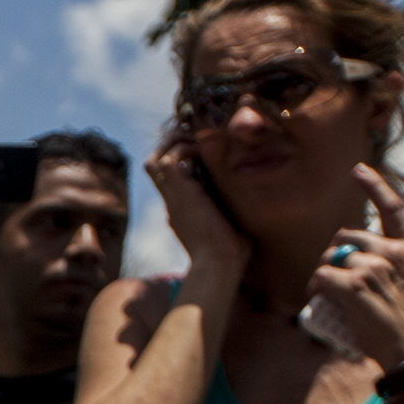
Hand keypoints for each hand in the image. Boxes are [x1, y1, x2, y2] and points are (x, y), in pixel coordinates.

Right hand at [147, 129, 250, 283]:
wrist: (220, 262)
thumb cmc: (233, 251)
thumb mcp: (232, 223)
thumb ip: (232, 208)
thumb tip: (248, 197)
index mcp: (182, 210)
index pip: (172, 180)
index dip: (185, 162)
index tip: (210, 153)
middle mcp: (172, 202)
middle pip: (156, 166)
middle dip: (174, 148)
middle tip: (202, 142)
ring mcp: (171, 197)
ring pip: (155, 160)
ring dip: (177, 145)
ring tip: (204, 143)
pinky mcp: (177, 192)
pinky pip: (169, 159)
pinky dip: (185, 149)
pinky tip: (208, 152)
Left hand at [306, 166, 403, 368]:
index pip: (393, 210)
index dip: (374, 186)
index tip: (358, 170)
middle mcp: (392, 253)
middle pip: (347, 237)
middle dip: (334, 254)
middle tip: (332, 277)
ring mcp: (373, 268)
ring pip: (331, 257)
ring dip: (322, 272)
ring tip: (325, 291)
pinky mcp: (353, 286)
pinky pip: (320, 276)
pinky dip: (314, 286)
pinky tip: (319, 298)